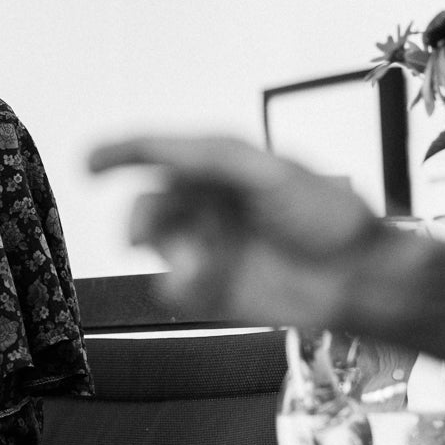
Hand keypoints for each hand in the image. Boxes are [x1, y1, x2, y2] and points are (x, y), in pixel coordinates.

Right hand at [89, 135, 376, 323]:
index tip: (88, 163)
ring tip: (201, 265)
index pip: (158, 155)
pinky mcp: (213, 291)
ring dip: (171, 253)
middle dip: (142, 219)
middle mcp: (209, 206)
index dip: (120, 154)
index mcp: (219, 170)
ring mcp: (209, 248)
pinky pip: (173, 288)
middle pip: (150, 205)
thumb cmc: (325, 215)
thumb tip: (158, 153)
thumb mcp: (266, 171)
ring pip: (159, 248)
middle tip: (141, 236)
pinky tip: (199, 284)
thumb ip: (209, 157)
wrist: (356, 277)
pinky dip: (177, 285)